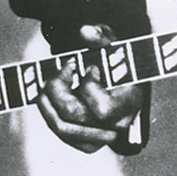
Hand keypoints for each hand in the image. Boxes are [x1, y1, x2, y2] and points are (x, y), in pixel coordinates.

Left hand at [37, 24, 149, 154]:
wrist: (122, 84)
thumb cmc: (118, 64)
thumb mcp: (114, 46)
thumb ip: (102, 37)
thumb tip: (86, 31)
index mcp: (129, 105)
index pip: (102, 109)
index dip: (89, 87)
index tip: (90, 68)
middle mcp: (116, 128)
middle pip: (75, 116)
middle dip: (59, 88)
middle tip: (63, 68)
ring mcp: (101, 139)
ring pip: (62, 127)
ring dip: (47, 101)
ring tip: (50, 80)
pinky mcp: (87, 144)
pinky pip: (60, 132)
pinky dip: (49, 112)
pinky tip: (49, 95)